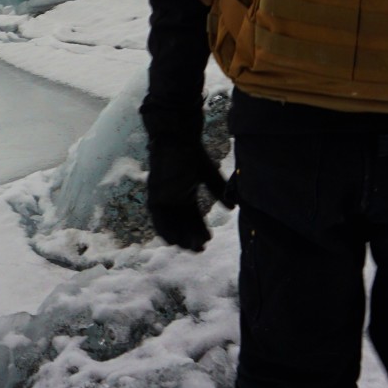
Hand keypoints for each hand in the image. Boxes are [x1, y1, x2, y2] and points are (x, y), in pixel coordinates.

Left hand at [145, 131, 230, 251]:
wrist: (177, 138)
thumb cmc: (192, 152)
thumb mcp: (208, 175)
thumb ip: (218, 191)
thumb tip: (233, 208)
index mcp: (185, 193)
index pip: (192, 218)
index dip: (199, 230)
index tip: (208, 241)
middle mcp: (172, 198)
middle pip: (182, 224)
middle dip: (191, 238)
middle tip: (201, 249)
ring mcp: (163, 198)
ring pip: (171, 225)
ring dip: (181, 238)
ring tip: (193, 246)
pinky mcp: (154, 196)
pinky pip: (157, 219)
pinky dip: (165, 231)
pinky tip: (175, 241)